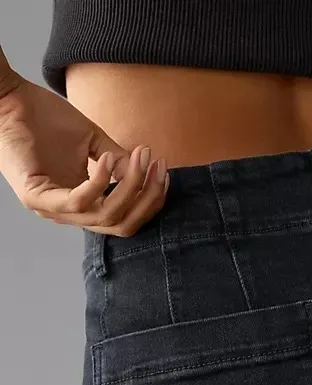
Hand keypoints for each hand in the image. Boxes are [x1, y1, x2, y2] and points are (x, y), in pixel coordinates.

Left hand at [0, 72, 169, 236]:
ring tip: (139, 159)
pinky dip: (99, 182)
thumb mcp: (93, 142)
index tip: (162, 170)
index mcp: (81, 203)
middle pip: (120, 225)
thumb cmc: (43, 117)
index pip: (124, 219)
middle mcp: (67, 213)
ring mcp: (50, 209)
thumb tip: (146, 172)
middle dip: (146, 198)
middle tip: (158, 167)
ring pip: (104, 216)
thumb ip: (118, 160)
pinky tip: (106, 158)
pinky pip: (78, 202)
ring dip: (129, 188)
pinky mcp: (35, 197)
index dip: (149, 200)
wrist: (6, 98)